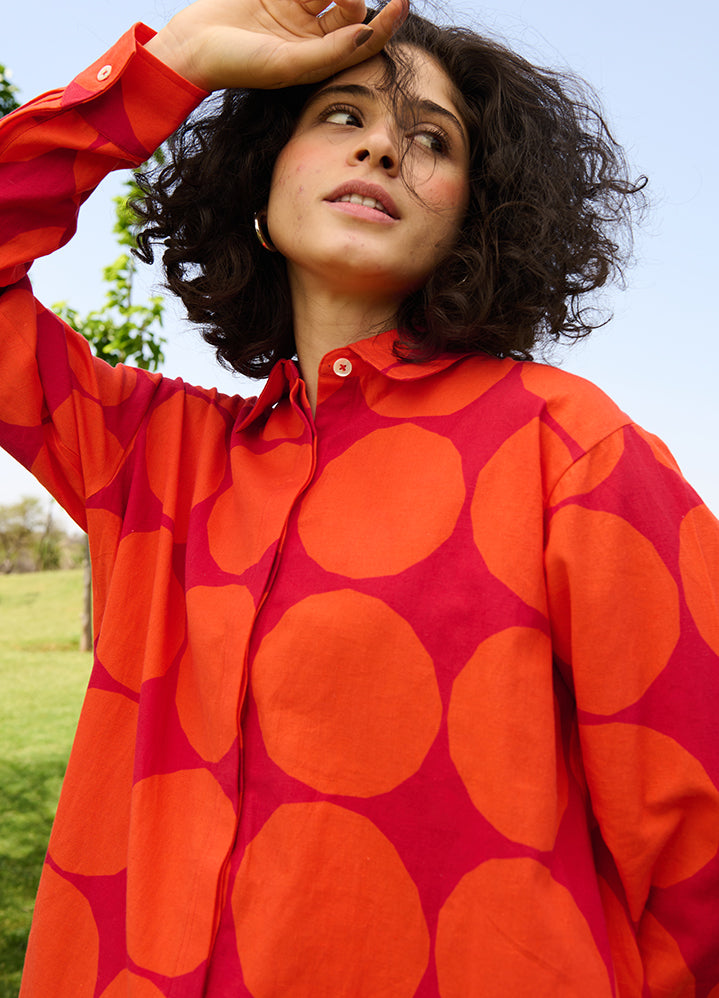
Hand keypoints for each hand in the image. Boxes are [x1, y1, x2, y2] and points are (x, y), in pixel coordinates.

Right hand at [145, 0, 408, 91]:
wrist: (190, 48)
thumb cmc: (236, 65)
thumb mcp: (286, 64)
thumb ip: (329, 52)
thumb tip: (371, 33)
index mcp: (320, 61)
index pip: (364, 40)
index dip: (388, 23)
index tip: (402, 2)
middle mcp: (312, 36)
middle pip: (351, 7)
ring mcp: (295, 12)